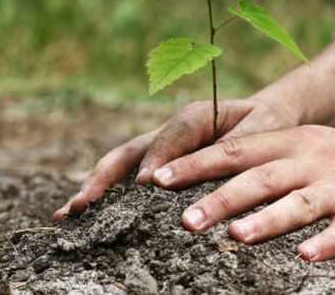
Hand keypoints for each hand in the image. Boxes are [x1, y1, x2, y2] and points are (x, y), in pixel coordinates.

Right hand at [52, 97, 300, 220]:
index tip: (144, 186)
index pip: (170, 137)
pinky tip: (86, 217)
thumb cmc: (266, 124)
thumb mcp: (263, 129)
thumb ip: (240, 145)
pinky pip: (129, 178)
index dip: (156, 160)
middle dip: (104, 178)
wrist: (265, 117)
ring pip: (121, 165)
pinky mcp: (159, 163)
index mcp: (195, 116)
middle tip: (81, 205)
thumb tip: (212, 170)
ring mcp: (160, 148)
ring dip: (94, 188)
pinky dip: (107, 196)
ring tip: (67, 215)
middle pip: (130, 151)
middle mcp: (170, 131)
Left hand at [152, 125, 334, 260]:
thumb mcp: (303, 148)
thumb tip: (206, 178)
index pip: (235, 150)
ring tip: (236, 237)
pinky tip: (307, 257)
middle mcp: (311, 160)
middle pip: (260, 177)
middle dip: (221, 197)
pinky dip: (328, 242)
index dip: (196, 164)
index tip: (158, 180)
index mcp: (290, 143)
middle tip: (185, 220)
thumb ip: (261, 160)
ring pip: (299, 202)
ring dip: (268, 220)